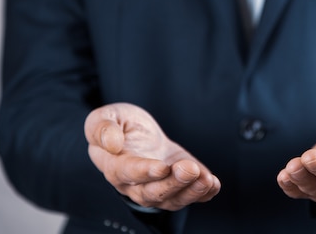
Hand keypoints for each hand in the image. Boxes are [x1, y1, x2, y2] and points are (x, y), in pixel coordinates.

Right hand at [84, 103, 219, 210]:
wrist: (136, 132)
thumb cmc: (118, 125)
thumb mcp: (105, 117)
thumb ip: (102, 128)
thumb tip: (112, 144)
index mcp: (114, 166)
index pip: (127, 174)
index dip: (145, 172)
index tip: (162, 167)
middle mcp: (135, 184)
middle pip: (153, 193)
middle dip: (173, 183)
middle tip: (190, 169)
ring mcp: (158, 187)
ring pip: (173, 199)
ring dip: (191, 191)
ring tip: (206, 179)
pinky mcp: (177, 184)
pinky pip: (189, 195)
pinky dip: (203, 193)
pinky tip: (213, 184)